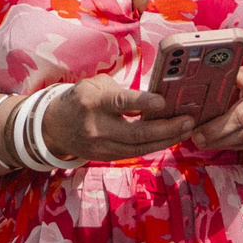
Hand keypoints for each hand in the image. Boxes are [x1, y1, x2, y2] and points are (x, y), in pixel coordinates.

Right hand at [39, 74, 195, 162]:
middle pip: (136, 133)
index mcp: (93, 102)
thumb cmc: (81, 98)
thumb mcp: (96, 85)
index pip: (120, 103)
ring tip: (186, 130)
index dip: (142, 103)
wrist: (54, 127)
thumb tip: (154, 97)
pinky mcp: (105, 157)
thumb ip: (123, 91)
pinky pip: (134, 153)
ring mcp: (100, 146)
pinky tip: (170, 138)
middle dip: (166, 128)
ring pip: (139, 148)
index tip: (163, 102)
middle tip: (188, 120)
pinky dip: (154, 146)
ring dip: (166, 140)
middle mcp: (97, 127)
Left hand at [188, 66, 242, 153]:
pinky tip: (213, 144)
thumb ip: (227, 80)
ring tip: (200, 141)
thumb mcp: (242, 80)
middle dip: (216, 128)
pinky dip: (226, 145)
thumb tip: (203, 84)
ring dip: (219, 141)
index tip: (236, 80)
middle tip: (197, 133)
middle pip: (242, 116)